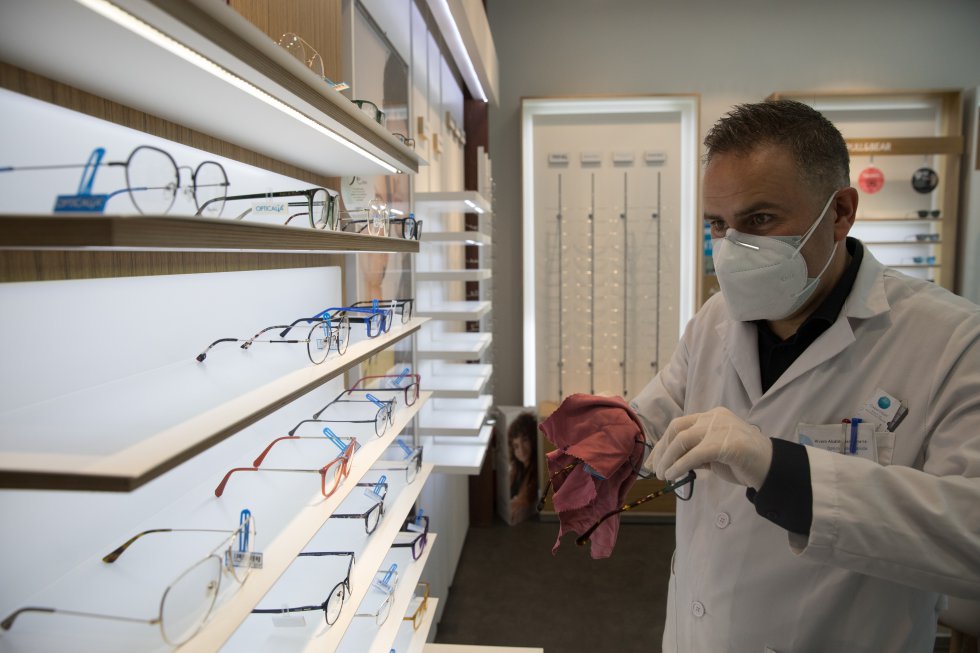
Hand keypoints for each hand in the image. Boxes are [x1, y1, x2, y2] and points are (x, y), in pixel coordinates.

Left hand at [649, 407, 772, 488]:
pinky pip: (694, 455)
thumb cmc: (743, 461)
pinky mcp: (724, 443)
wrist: (771, 467)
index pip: (679, 425)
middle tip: (655, 469)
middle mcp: (714, 417)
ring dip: (668, 459)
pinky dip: (679, 466)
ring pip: (682, 440)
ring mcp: (719, 428)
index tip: (654, 460)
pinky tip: (673, 476)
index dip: (663, 443)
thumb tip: (671, 462)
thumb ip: (696, 452)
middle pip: (676, 429)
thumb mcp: (714, 453)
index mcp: (711, 416)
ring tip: (662, 475)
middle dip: (662, 450)